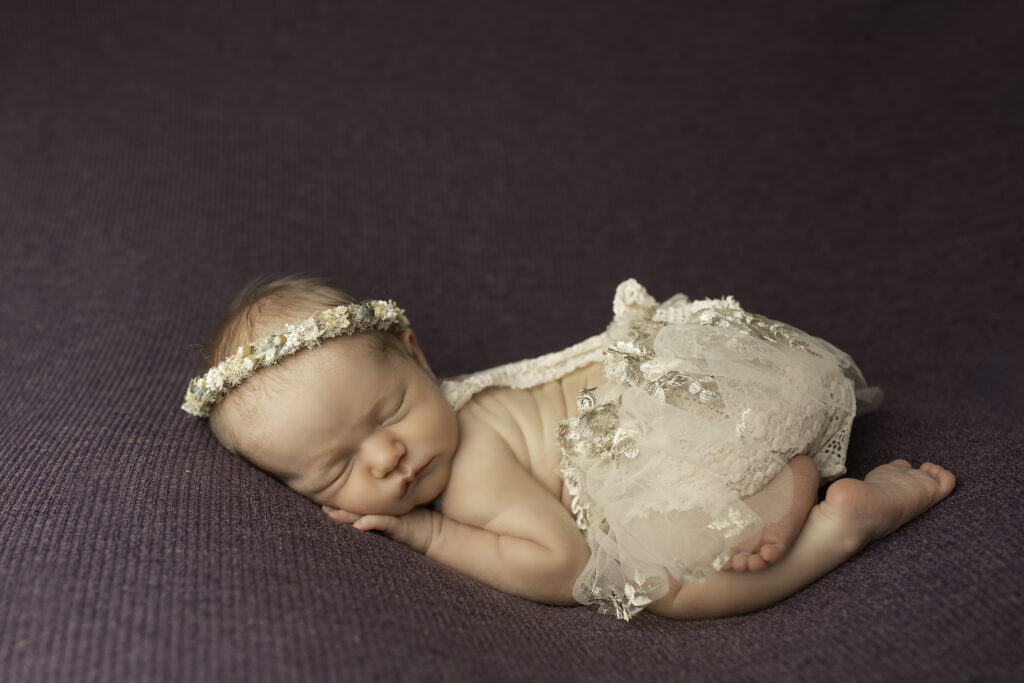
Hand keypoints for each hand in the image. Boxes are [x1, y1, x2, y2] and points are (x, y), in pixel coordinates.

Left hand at [322, 504, 439, 553]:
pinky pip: (382, 523)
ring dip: (347, 515)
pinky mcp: (398, 524)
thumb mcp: (395, 525)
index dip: (341, 506)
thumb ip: (379, 522)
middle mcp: (383, 512)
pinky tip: (358, 525)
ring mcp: (391, 516)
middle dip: (338, 508)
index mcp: (380, 512)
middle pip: (356, 509)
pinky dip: (370, 523)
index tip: (323, 504)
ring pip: (364, 513)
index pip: (357, 508)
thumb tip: (358, 524)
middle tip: (322, 506)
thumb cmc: (415, 528)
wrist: (435, 535)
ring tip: (331, 513)